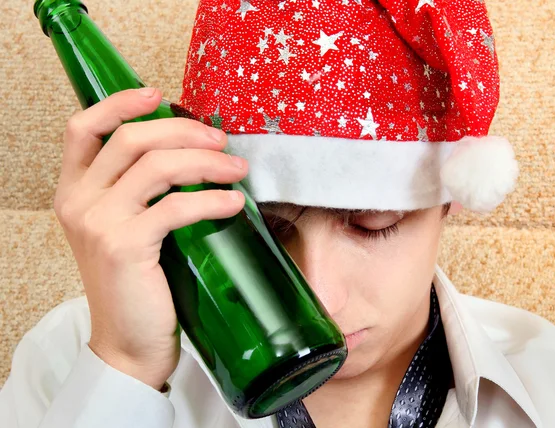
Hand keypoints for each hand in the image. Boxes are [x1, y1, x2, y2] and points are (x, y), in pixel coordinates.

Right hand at [53, 88, 247, 388]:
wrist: (129, 342)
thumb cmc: (137, 283)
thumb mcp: (126, 228)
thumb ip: (141, 192)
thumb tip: (192, 154)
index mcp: (75, 192)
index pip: (83, 128)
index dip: (120, 103)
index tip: (158, 96)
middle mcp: (79, 202)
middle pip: (130, 139)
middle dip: (183, 132)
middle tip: (221, 141)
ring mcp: (98, 223)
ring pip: (156, 166)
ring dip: (206, 161)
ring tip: (237, 168)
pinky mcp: (124, 246)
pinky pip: (176, 206)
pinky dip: (212, 199)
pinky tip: (235, 203)